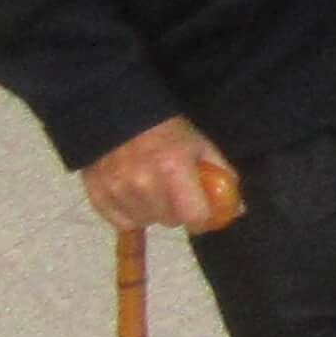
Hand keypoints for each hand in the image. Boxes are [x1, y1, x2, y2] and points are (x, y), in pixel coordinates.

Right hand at [81, 115, 242, 233]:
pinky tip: (133, 197)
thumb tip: (237, 210)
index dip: (202, 218)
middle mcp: (144, 184)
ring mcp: (118, 191)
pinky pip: (120, 222)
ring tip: (151, 190)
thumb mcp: (200, 145)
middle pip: (170, 221)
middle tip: (174, 192)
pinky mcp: (98, 195)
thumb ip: (222, 176)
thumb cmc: (167, 130)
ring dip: (153, 212)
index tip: (201, 212)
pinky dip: (129, 214)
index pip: (194, 216)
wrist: (118, 114)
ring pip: (146, 222)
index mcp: (174, 169)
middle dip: (177, 211)